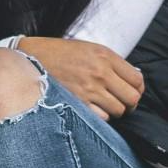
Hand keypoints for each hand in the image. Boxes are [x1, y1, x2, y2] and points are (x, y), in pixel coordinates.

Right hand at [17, 36, 143, 119]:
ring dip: (113, 111)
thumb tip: (131, 80)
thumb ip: (111, 63)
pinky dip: (99, 117)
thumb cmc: (58, 54)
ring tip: (102, 106)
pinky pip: (101, 118)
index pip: (137, 79)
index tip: (132, 93)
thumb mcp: (88, 49)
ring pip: (118, 111)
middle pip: (132, 98)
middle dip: (129, 104)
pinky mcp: (76, 102)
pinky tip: (90, 110)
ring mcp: (88, 89)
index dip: (138, 90)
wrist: (30, 58)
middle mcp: (100, 72)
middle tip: (121, 104)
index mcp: (105, 56)